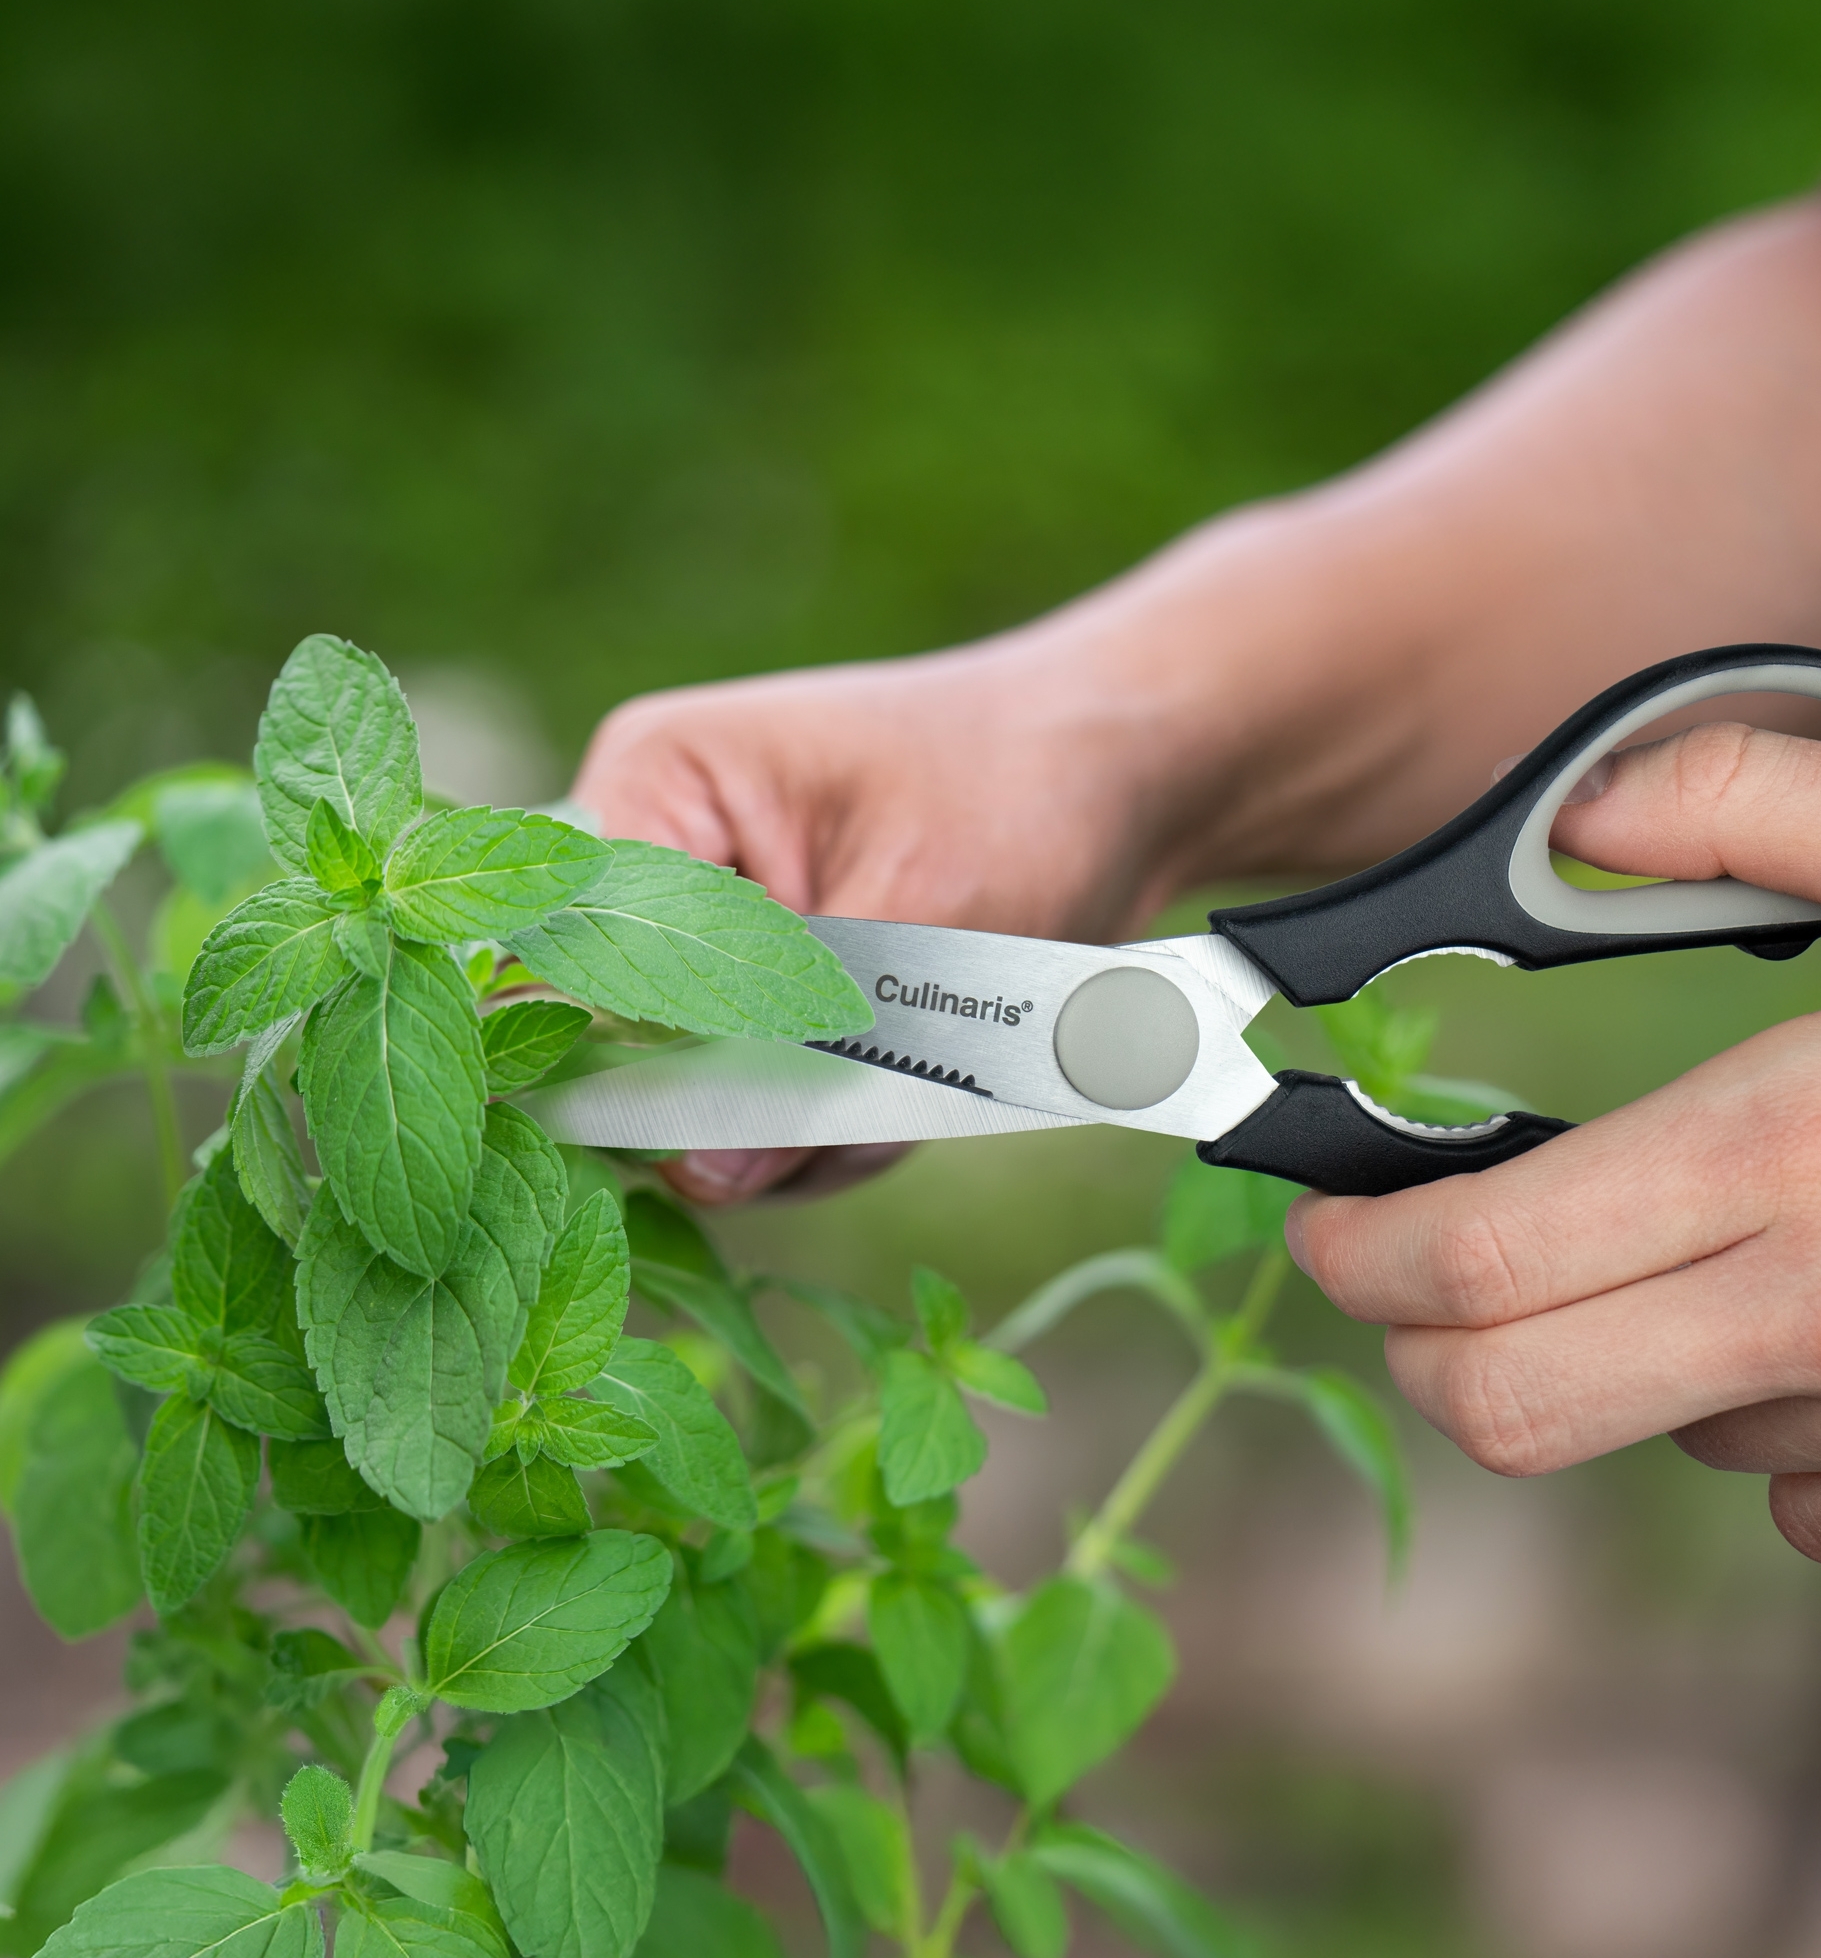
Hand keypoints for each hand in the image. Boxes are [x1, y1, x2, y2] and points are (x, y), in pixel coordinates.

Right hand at [571, 642, 1183, 1201]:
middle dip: (753, 1104)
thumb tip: (701, 1175)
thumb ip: (799, 1049)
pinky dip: (840, 1121)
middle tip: (886, 1072)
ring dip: (814, 1122)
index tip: (725, 1119)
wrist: (1121, 782)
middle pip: (624, 1049)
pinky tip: (924, 1072)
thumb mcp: (915, 921)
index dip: (619, 1063)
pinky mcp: (759, 1000)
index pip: (563, 955)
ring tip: (934, 1056)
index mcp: (656, 786)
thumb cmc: (1022, 799)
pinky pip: (760, 1109)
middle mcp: (655, 865)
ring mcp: (705, 941)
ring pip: (700, 1102)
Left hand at [1287, 721, 1820, 1566]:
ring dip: (1641, 1346)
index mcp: (1815, 1150)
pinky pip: (1810, 1492)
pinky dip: (1783, 1412)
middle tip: (1428, 1268)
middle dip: (1432, 1343)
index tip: (1330, 1222)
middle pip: (1512, 1406)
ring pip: (1663, 1428)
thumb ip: (1758, 799)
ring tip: (1746, 1230)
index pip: (1480, 1265)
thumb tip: (1585, 810)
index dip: (1360, 1254)